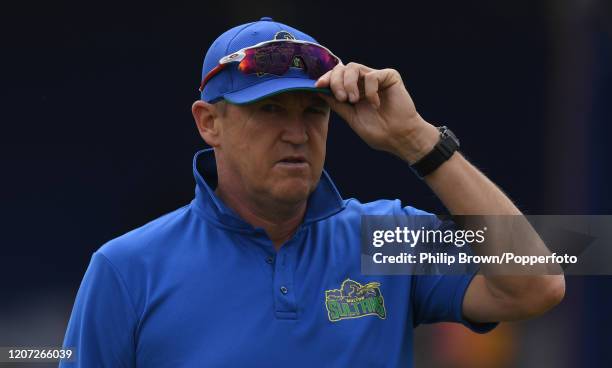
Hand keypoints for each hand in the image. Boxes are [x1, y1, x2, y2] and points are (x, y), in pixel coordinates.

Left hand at [315, 62, 438, 162]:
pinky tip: (375, 104)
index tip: (318, 86)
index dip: (326, 78)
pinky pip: (372, 76)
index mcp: (353, 90)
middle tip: (341, 98)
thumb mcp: (351, 117)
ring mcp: (376, 77)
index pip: (336, 77)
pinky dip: (370, 90)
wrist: (399, 138)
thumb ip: (337, 103)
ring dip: (349, 83)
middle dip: (336, 81)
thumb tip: (319, 90)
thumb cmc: (378, 131)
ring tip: (353, 100)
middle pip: (342, 68)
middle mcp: (363, 81)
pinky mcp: (390, 76)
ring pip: (354, 67)